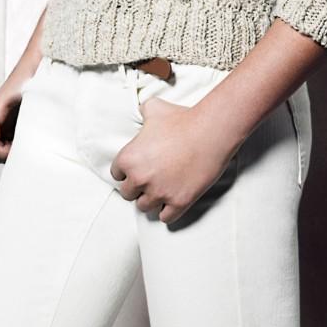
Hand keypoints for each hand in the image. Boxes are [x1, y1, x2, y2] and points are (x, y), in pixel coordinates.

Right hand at [0, 73, 32, 163]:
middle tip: (22, 151)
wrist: (32, 67)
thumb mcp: (28, 103)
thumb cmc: (30, 81)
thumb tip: (25, 145)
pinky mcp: (4, 120)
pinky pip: (3, 138)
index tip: (17, 152)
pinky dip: (12, 143)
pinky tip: (26, 138)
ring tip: (25, 144)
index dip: (2, 154)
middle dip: (5, 153)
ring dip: (9, 149)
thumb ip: (26, 124)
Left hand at [110, 96, 237, 223]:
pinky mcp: (178, 203)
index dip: (126, 170)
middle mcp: (140, 179)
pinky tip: (172, 200)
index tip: (137, 167)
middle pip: (128, 194)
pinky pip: (165, 218)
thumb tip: (141, 111)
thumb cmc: (182, 119)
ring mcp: (159, 193)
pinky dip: (167, 211)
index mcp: (129, 158)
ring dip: (151, 200)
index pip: (116, 174)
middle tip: (148, 179)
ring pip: (144, 207)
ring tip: (159, 190)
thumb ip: (142, 111)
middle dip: (137, 187)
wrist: (209, 132)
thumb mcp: (155, 108)